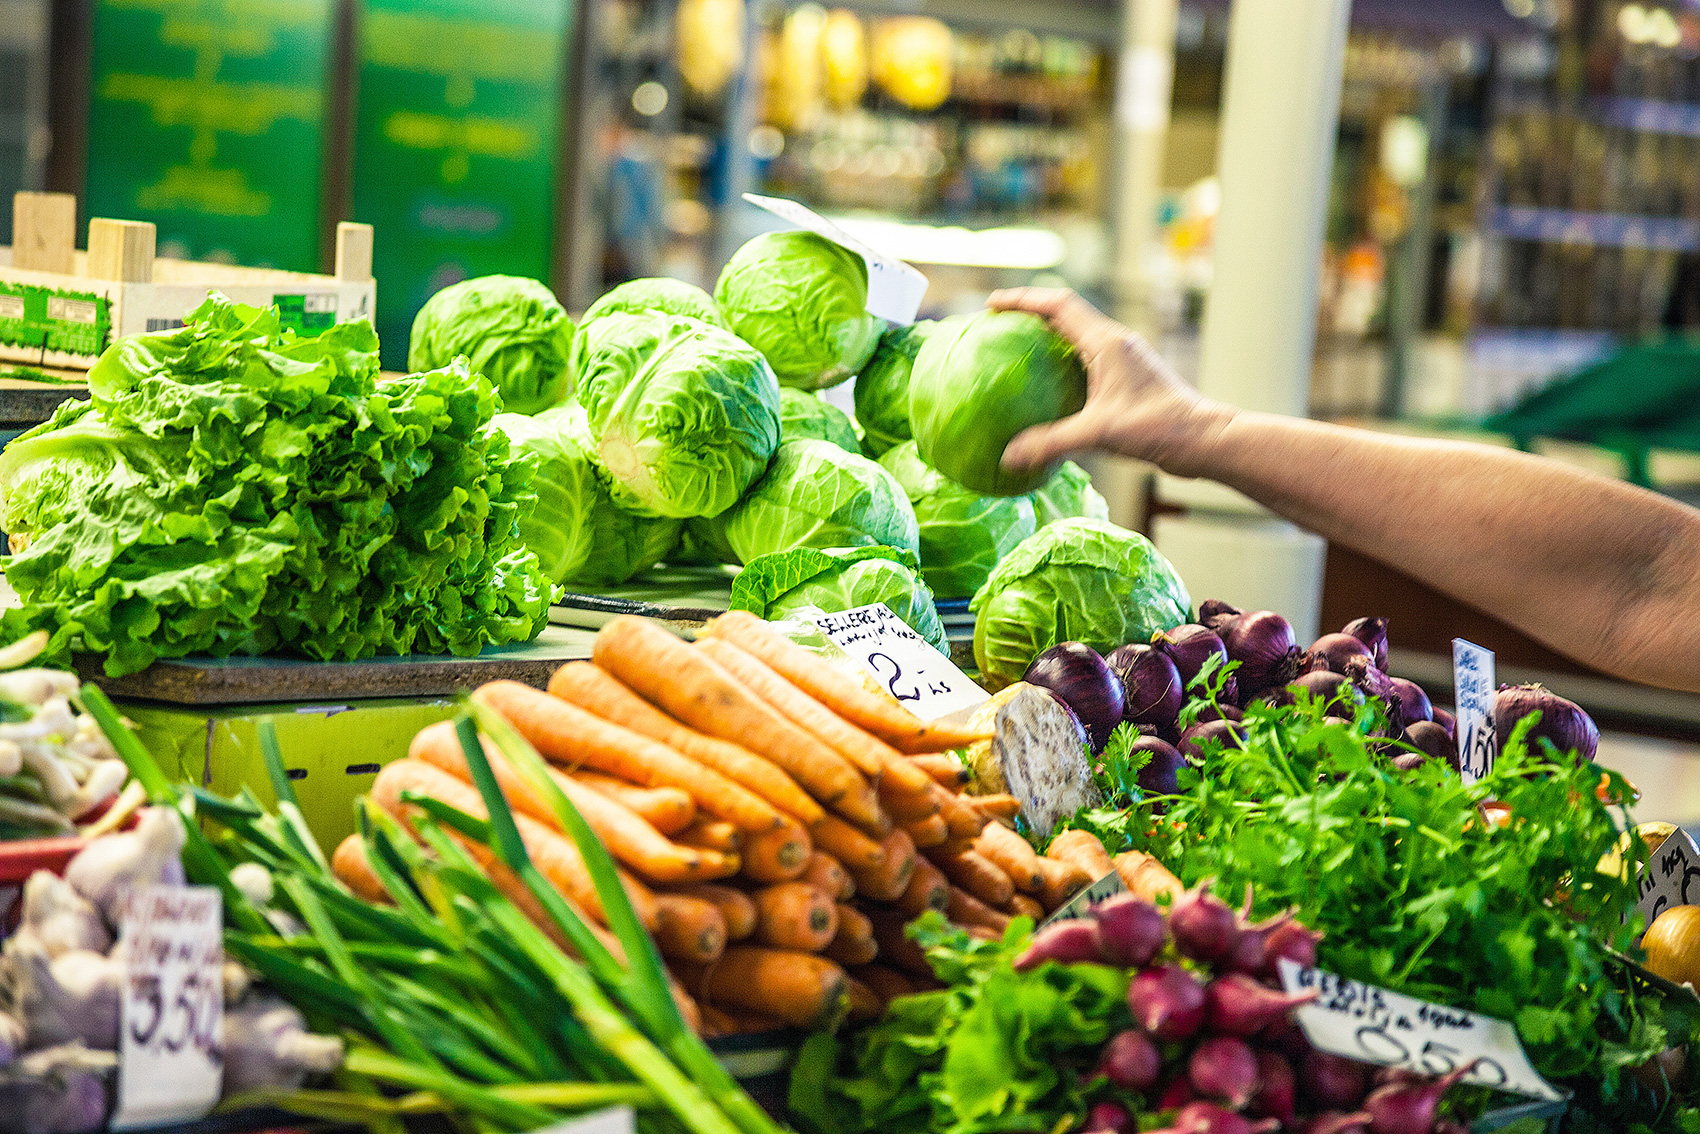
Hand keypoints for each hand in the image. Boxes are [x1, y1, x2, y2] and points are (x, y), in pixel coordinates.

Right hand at [987, 288, 1231, 476]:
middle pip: (1065, 313)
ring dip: (1047, 336)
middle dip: (1030, 313)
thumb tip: (1009, 457)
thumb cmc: (1159, 428)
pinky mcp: (1128, 378)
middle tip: (997, 325)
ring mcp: (1124, 359)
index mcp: (1107, 342)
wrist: (1203, 439)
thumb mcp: (1100, 433)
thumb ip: (1052, 442)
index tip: (992, 305)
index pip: (1058, 305)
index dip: (1022, 299)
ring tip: (1016, 352)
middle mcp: (1115, 343)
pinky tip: (1047, 390)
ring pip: (1077, 335)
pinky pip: (1086, 359)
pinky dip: (1062, 363)